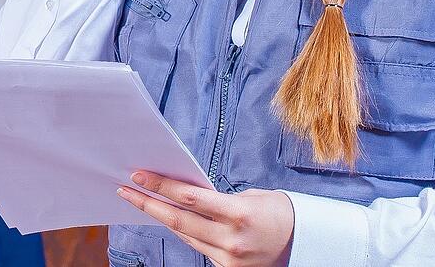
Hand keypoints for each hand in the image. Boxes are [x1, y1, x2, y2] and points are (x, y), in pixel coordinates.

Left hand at [117, 172, 293, 266]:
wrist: (308, 245)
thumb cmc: (282, 215)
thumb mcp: (254, 197)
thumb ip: (220, 199)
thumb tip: (189, 195)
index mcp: (239, 214)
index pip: (188, 197)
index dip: (160, 186)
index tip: (139, 176)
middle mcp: (231, 239)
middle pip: (178, 219)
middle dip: (148, 203)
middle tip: (126, 190)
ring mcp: (229, 259)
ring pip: (185, 235)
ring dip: (163, 218)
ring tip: (143, 201)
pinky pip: (200, 248)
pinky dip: (186, 233)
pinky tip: (172, 219)